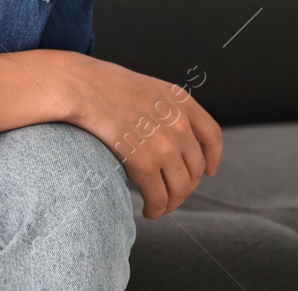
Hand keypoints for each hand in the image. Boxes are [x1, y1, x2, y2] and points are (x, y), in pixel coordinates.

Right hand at [61, 55, 222, 218]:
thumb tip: (168, 141)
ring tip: (160, 207)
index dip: (213, 158)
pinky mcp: (145, 163)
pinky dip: (156, 210)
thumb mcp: (148, 89)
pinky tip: (148, 211)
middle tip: (171, 195)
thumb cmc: (105, 87)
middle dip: (186, 186)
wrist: (84, 86)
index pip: (212, 135)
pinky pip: (159, 197)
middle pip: (197, 168)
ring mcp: (165, 144)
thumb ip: (165, 110)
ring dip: (172, 203)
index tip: (209, 171)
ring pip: (181, 187)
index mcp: (182, 101)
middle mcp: (180, 124)